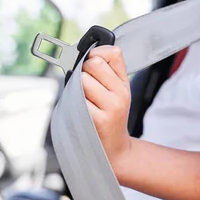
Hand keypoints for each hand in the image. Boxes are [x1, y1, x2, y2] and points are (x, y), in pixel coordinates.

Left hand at [82, 45, 131, 178]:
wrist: (113, 151)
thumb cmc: (110, 118)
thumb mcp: (118, 91)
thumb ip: (110, 68)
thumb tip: (96, 49)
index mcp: (124, 84)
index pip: (111, 53)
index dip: (96, 55)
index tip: (92, 64)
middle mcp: (120, 94)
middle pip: (92, 64)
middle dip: (84, 72)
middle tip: (87, 88)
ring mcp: (110, 108)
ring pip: (82, 80)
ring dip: (77, 88)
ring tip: (85, 101)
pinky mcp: (96, 119)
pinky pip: (77, 98)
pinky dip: (74, 102)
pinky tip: (83, 112)